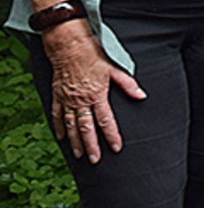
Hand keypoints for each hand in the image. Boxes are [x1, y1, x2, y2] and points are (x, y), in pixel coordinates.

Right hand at [41, 20, 145, 163]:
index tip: (116, 147)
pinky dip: (59, 127)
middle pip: (86, 128)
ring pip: (71, 125)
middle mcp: (81, 101)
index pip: (106, 120)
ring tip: (80, 155)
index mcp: (97, 95)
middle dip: (92, 145)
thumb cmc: (93, 57)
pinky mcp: (58, 96)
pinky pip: (57, 115)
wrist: (69, 48)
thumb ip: (128, 85)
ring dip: (75, 142)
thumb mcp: (114, 69)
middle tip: (95, 160)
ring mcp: (68, 100)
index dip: (112, 135)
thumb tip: (142, 95)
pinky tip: (61, 138)